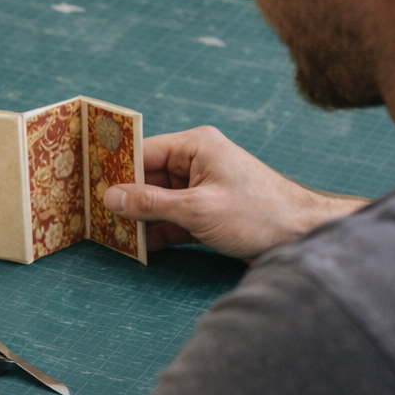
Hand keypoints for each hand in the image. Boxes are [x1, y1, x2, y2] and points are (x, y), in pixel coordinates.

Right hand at [104, 126, 368, 259]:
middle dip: (126, 199)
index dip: (115, 170)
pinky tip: (141, 248)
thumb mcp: (198, 209)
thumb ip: (151, 204)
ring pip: (158, 200)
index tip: (89, 188)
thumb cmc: (259, 214)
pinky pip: (173, 217)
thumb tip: (110, 198)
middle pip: (148, 177)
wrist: (305, 237)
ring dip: (140, 219)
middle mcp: (198, 161)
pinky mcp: (208, 211)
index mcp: (197, 146)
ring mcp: (203, 187)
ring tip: (113, 237)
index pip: (143, 152)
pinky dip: (158, 232)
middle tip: (95, 218)